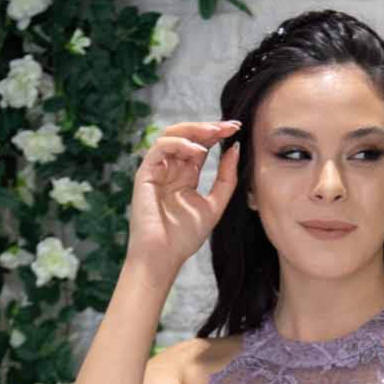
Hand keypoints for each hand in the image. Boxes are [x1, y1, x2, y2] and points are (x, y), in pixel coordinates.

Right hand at [125, 118, 241, 283]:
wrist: (163, 257)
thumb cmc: (185, 237)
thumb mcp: (215, 205)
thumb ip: (226, 179)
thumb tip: (235, 149)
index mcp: (186, 175)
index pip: (201, 146)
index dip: (218, 134)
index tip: (238, 128)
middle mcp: (171, 169)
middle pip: (187, 136)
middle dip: (209, 127)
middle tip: (230, 125)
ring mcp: (157, 170)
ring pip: (171, 135)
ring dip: (194, 130)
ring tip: (215, 132)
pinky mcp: (145, 173)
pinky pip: (160, 148)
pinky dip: (179, 144)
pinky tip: (198, 151)